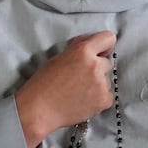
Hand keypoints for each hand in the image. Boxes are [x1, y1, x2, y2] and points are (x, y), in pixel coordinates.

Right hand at [15, 32, 115, 147]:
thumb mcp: (59, 57)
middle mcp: (95, 66)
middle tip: (80, 77)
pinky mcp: (104, 100)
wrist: (39, 109)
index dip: (104, 45)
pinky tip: (83, 101)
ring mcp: (101, 84)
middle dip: (97, 68)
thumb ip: (78, 48)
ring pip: (106, 81)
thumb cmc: (44, 82)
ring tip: (78, 92)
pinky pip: (107, 96)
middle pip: (106, 63)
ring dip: (97, 84)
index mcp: (83, 51)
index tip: (100, 52)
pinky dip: (98, 99)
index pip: (108, 38)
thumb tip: (91, 42)